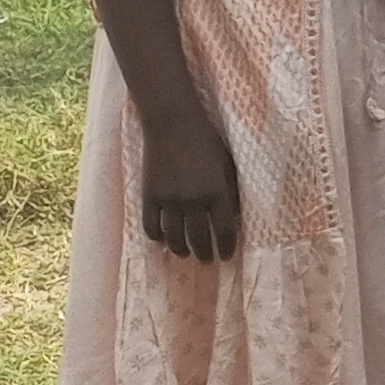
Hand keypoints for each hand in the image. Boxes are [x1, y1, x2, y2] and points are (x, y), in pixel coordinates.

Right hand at [138, 114, 241, 259]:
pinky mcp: (149, 196)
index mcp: (217, 191)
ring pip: (174, 237)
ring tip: (186, 254)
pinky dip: (157, 237)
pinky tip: (163, 241)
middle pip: (199, 238)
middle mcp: (193, 200)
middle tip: (207, 261)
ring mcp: (169, 200)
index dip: (226, 246)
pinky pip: (151, 226)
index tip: (227, 257)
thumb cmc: (206, 141)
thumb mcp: (227, 163)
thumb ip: (230, 189)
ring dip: (182, 249)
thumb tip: (234, 214)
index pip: (224, 230)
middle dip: (205, 253)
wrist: (173, 124)